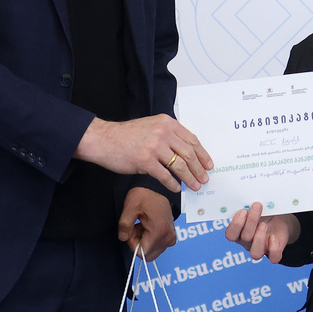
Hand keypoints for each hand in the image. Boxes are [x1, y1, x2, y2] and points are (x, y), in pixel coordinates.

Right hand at [76, 115, 212, 191]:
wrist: (104, 139)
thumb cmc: (127, 135)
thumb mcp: (151, 126)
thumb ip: (168, 135)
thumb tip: (186, 153)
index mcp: (167, 123)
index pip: (192, 140)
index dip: (203, 154)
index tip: (208, 165)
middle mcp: (163, 133)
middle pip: (189, 154)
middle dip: (199, 169)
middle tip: (204, 179)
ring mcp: (154, 147)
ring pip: (180, 166)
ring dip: (189, 178)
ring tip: (194, 186)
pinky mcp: (145, 161)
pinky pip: (165, 175)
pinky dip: (173, 184)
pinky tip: (176, 188)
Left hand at [119, 187, 177, 260]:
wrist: (157, 187)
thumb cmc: (145, 195)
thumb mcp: (130, 208)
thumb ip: (124, 225)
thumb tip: (123, 238)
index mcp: (159, 232)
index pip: (142, 252)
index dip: (133, 244)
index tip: (131, 230)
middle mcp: (168, 237)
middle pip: (148, 254)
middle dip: (139, 244)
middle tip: (136, 228)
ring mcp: (171, 237)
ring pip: (153, 251)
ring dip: (145, 241)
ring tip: (142, 225)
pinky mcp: (172, 235)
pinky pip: (159, 245)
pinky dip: (151, 239)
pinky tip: (148, 226)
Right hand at [225, 203, 300, 262]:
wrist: (279, 220)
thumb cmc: (263, 213)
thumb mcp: (256, 208)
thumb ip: (249, 205)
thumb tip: (248, 195)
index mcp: (239, 232)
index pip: (231, 235)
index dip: (235, 224)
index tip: (243, 211)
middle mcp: (247, 243)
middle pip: (244, 238)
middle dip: (251, 221)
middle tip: (257, 206)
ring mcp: (261, 249)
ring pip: (255, 253)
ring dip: (259, 238)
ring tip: (264, 225)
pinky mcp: (274, 252)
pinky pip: (273, 258)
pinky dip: (274, 248)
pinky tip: (273, 237)